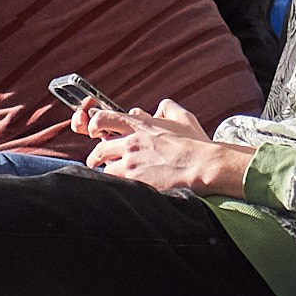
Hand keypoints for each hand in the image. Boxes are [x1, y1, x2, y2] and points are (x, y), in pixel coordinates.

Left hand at [82, 100, 251, 196]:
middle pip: (101, 149)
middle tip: (95, 160)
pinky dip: (117, 185)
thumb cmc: (195, 143)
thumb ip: (168, 108)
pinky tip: (122, 187)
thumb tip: (158, 108)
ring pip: (107, 169)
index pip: (103, 119)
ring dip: (107, 172)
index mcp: (140, 125)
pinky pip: (116, 183)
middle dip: (95, 156)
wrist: (201, 166)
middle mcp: (131, 143)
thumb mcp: (183, 117)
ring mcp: (132, 163)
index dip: (95, 125)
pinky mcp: (136, 181)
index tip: (95, 131)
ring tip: (111, 176)